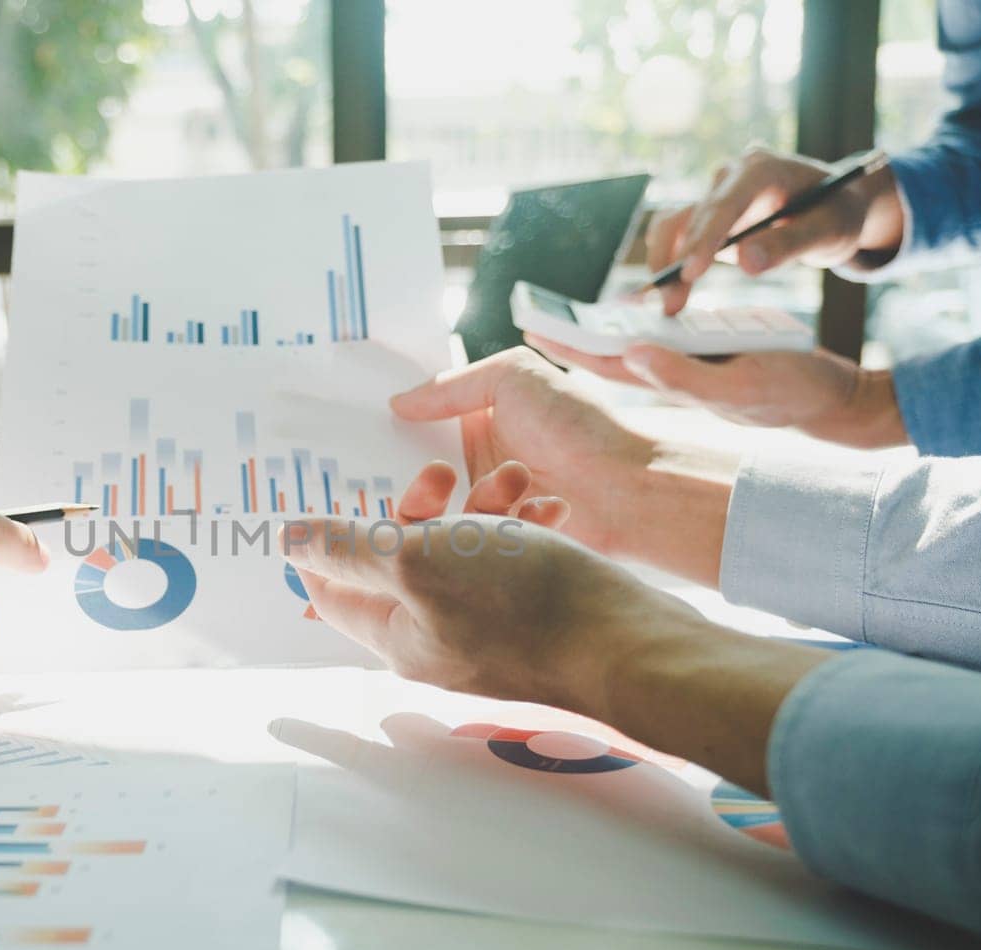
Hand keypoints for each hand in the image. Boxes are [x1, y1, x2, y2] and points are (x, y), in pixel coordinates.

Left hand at [282, 514, 702, 713]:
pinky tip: (548, 507)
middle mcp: (435, 638)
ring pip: (461, 550)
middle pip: (399, 558)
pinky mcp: (531, 617)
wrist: (630, 642)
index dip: (327, 538)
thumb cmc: (525, 603)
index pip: (331, 588)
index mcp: (396, 634)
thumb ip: (350, 547)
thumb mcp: (419, 560)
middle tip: (441, 474)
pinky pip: (510, 561)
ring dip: (481, 504)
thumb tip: (287, 539)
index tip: (336, 491)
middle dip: (419, 504)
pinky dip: (522, 526)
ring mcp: (486, 630)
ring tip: (517, 480)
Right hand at [392, 347, 725, 568]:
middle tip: (364, 475)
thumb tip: (398, 403)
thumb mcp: (513, 376)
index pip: (419, 424)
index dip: (388, 427)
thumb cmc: (578, 425)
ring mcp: (486, 505)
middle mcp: (479, 462)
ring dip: (437, 501)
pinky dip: (456, 532)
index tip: (352, 432)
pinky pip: (457, 540)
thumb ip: (452, 385)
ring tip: (447, 495)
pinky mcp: (495, 542)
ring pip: (431, 509)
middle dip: (395, 472)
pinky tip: (455, 525)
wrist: (628, 489)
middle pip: (416, 469)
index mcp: (480, 420)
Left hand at [525, 336, 908, 447]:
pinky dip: (636, 329)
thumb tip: (631, 353)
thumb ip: (685, 373)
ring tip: (562, 317)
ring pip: (630, 349)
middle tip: (530, 319)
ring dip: (597, 334)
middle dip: (570, 339)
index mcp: (672, 381)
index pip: (605, 362)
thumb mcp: (739, 381)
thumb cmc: (791, 392)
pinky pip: (660, 343)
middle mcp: (673, 377)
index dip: (567, 346)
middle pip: (609, 355)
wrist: (834, 402)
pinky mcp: (710, 360)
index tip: (528, 328)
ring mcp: (690, 370)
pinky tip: (624, 318)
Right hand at [648, 146, 903, 314]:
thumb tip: (746, 263)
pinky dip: (668, 261)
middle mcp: (730, 176)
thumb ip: (789, 244)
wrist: (834, 206)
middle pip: (691, 217)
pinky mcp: (706, 215)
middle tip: (671, 305)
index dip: (704, 238)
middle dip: (678, 262)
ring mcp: (715, 194)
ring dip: (665, 263)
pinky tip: (670, 291)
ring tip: (669, 304)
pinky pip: (675, 234)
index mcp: (762, 169)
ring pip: (673, 225)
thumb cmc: (836, 214)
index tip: (691, 273)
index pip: (725, 204)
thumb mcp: (828, 230)